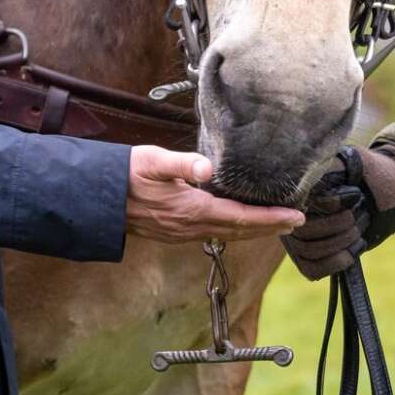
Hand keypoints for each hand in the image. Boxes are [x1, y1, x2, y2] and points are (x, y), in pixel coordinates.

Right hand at [124, 146, 303, 243]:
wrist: (97, 198)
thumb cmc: (125, 173)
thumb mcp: (153, 160)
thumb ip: (182, 164)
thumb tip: (208, 168)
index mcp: (192, 210)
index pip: (241, 217)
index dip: (271, 219)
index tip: (296, 217)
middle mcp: (190, 227)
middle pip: (240, 231)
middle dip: (270, 227)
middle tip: (296, 222)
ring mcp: (182, 233)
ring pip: (227, 234)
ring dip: (254, 230)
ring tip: (275, 224)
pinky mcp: (174, 232)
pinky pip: (213, 233)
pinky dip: (234, 229)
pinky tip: (239, 222)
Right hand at [282, 145, 394, 279]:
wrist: (384, 195)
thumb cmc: (371, 174)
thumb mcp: (356, 161)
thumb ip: (337, 167)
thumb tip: (318, 180)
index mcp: (301, 188)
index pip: (303, 205)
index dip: (332, 206)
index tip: (356, 196)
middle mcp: (292, 212)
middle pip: (304, 233)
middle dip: (340, 227)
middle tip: (362, 215)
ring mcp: (299, 235)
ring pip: (308, 252)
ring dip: (341, 244)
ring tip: (360, 231)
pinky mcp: (311, 256)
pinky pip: (312, 269)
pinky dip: (335, 262)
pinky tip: (355, 249)